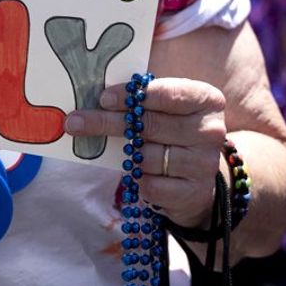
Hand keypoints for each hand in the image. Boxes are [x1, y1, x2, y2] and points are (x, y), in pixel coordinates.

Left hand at [65, 77, 225, 229]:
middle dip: (107, 123)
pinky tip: (140, 175)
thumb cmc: (176, 133)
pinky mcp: (194, 192)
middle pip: (149, 125)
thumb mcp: (169, 108)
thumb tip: (96, 97)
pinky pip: (150, 185)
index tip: (103, 98)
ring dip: (127, 155)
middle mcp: (210, 130)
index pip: (167, 93)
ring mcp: (205, 163)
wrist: (202, 177)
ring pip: (146, 157)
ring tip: (125, 152)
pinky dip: (138, 180)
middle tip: (75, 122)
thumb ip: (142, 98)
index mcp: (206, 100)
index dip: (132, 95)